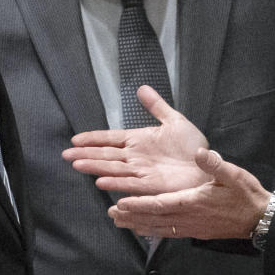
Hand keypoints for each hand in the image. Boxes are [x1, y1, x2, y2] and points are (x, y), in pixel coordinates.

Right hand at [62, 85, 209, 194]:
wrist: (208, 166)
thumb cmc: (192, 147)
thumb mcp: (174, 121)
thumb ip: (156, 106)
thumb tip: (141, 88)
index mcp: (139, 140)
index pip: (110, 139)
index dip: (93, 139)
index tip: (75, 140)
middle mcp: (135, 157)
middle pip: (106, 155)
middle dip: (85, 155)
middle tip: (66, 156)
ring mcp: (141, 172)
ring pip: (113, 168)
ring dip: (94, 167)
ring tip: (77, 165)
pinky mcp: (151, 185)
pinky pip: (130, 183)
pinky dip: (116, 182)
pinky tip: (101, 181)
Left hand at [107, 148, 271, 239]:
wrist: (260, 218)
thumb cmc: (245, 195)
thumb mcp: (232, 174)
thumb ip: (214, 164)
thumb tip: (199, 153)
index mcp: (194, 202)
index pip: (160, 204)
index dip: (139, 205)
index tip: (122, 203)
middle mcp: (189, 218)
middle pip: (154, 219)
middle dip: (132, 216)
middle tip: (112, 213)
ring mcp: (192, 227)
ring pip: (159, 228)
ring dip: (139, 225)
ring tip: (120, 222)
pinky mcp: (196, 231)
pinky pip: (169, 232)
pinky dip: (154, 231)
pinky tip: (145, 230)